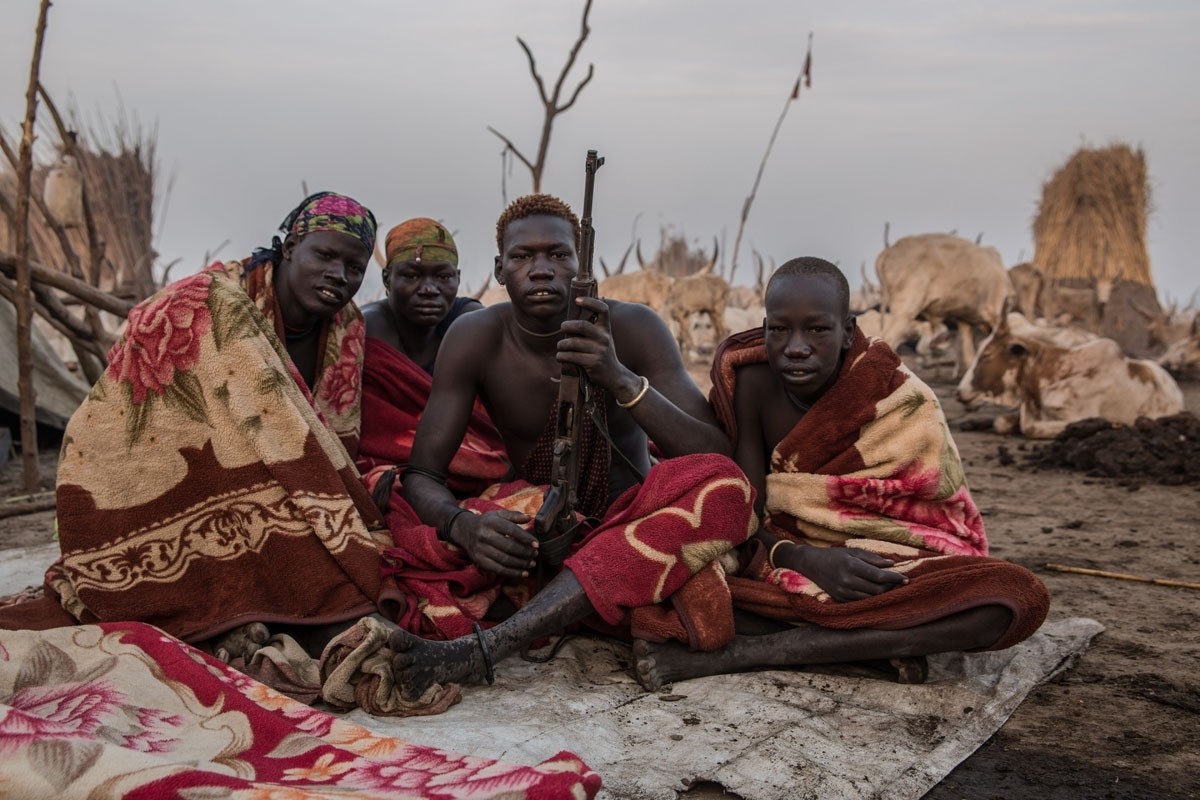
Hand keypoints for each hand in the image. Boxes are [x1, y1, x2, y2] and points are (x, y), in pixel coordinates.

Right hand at [448, 509, 538, 578]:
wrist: (465, 530)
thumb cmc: (488, 522)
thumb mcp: (498, 514)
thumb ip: (514, 516)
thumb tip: (529, 518)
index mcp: (491, 522)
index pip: (511, 530)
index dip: (525, 538)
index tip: (537, 544)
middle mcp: (484, 536)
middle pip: (508, 547)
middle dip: (525, 552)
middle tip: (536, 554)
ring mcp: (481, 550)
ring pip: (505, 560)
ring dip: (521, 564)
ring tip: (532, 563)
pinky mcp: (480, 561)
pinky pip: (498, 569)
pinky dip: (513, 573)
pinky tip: (524, 573)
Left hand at [557, 296, 628, 391]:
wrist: (614, 376)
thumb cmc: (602, 353)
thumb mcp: (603, 338)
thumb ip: (593, 326)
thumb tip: (577, 307)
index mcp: (606, 329)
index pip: (602, 310)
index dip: (590, 302)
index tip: (577, 300)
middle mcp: (604, 338)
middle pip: (582, 326)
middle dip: (567, 326)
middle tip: (563, 327)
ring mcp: (599, 351)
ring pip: (572, 343)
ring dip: (561, 345)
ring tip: (560, 346)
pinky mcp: (592, 363)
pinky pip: (570, 357)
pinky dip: (561, 357)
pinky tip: (561, 357)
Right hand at [777, 544, 906, 601]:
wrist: (811, 564)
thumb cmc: (834, 555)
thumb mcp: (852, 551)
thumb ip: (872, 558)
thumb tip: (891, 564)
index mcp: (851, 566)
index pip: (879, 576)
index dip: (895, 578)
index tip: (906, 578)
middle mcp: (847, 581)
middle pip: (877, 589)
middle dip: (891, 586)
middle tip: (899, 582)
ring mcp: (843, 592)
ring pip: (871, 598)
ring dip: (883, 593)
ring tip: (889, 586)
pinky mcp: (841, 599)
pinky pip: (862, 601)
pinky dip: (872, 597)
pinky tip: (876, 591)